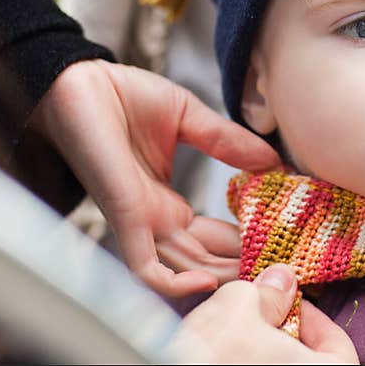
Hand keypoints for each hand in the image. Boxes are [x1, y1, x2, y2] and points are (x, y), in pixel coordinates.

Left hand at [31, 60, 279, 297]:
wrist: (79, 80)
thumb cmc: (125, 97)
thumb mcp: (191, 118)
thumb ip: (229, 143)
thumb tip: (274, 161)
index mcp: (169, 205)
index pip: (216, 241)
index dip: (248, 245)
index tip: (285, 239)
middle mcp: (157, 222)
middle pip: (206, 265)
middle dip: (242, 270)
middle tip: (283, 268)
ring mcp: (141, 224)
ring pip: (185, 273)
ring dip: (222, 281)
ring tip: (260, 277)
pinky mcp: (125, 219)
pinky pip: (148, 269)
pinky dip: (175, 285)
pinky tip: (208, 282)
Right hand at [169, 264, 358, 363]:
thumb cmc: (212, 360)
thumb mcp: (240, 304)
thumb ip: (267, 289)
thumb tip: (280, 279)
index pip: (336, 339)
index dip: (308, 312)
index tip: (285, 299)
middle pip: (305, 360)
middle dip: (279, 333)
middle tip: (256, 314)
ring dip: (256, 354)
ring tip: (230, 337)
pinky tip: (217, 360)